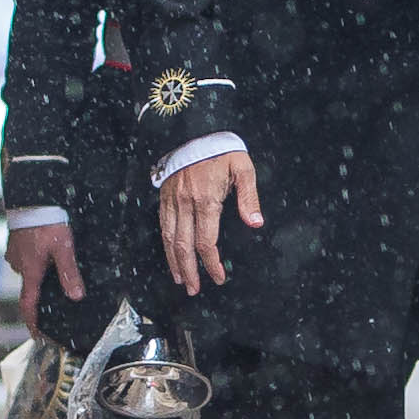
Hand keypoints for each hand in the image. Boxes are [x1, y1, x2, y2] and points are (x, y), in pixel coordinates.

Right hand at [6, 220, 81, 332]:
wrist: (31, 198)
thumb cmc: (46, 222)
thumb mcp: (63, 249)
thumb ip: (69, 273)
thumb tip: (76, 296)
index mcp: (30, 271)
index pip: (28, 305)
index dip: (32, 322)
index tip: (36, 335)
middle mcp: (19, 265)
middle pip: (31, 287)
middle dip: (43, 289)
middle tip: (56, 290)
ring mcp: (14, 253)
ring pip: (29, 270)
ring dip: (40, 271)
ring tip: (54, 263)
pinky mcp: (14, 242)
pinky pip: (26, 257)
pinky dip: (35, 258)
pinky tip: (45, 250)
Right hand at [158, 150, 262, 295]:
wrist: (194, 129)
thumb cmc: (222, 150)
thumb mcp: (242, 168)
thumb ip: (249, 197)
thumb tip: (255, 223)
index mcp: (205, 199)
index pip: (207, 241)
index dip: (212, 263)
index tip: (219, 277)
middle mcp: (185, 202)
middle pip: (184, 245)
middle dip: (189, 271)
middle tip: (194, 289)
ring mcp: (172, 200)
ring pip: (169, 238)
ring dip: (174, 262)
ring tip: (180, 280)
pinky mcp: (164, 196)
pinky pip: (163, 226)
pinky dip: (166, 245)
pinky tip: (171, 257)